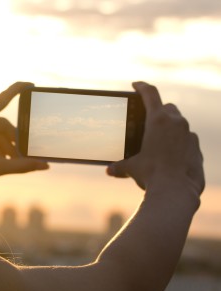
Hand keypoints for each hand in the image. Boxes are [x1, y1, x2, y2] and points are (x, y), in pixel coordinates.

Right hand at [107, 82, 204, 197]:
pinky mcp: (197, 148)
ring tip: (158, 140)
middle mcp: (176, 122)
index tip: (136, 84)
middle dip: (158, 111)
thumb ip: (119, 166)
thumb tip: (110, 170)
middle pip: (167, 107)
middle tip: (148, 119)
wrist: (176, 190)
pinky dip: (179, 142)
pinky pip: (187, 139)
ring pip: (179, 123)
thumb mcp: (131, 168)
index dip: (141, 86)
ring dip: (170, 127)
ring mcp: (189, 134)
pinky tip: (171, 155)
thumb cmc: (151, 175)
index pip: (150, 93)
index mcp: (157, 120)